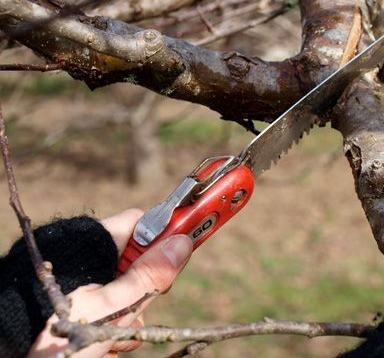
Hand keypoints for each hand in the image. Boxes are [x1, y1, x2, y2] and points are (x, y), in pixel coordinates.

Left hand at [29, 209, 192, 357]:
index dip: (165, 235)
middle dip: (145, 285)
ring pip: (125, 282)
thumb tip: (183, 243)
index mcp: (95, 242)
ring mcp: (84, 274)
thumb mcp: (112, 309)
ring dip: (129, 309)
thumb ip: (149, 276)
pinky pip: (109, 299)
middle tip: (141, 309)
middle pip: (138, 256)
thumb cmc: (56, 335)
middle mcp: (90, 252)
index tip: (184, 250)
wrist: (15, 356)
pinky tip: (105, 340)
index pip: (143, 221)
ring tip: (115, 335)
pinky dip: (113, 318)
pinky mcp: (79, 293)